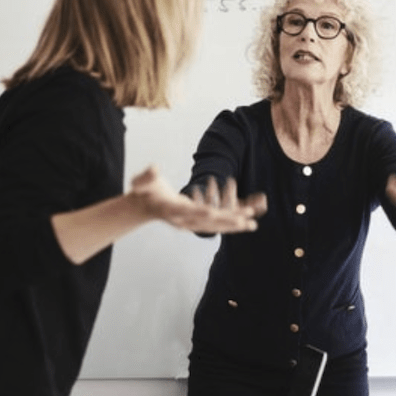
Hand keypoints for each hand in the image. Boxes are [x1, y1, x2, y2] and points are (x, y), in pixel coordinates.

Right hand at [131, 166, 266, 233]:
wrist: (145, 206)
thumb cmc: (145, 190)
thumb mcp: (142, 181)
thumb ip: (146, 177)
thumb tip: (153, 169)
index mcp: (171, 209)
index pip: (186, 211)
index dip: (199, 211)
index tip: (212, 212)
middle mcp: (183, 220)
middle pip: (207, 222)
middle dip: (226, 221)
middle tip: (245, 220)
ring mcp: (190, 223)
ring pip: (215, 226)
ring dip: (234, 225)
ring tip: (253, 224)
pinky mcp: (197, 223)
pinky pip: (217, 225)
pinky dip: (231, 224)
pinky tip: (247, 223)